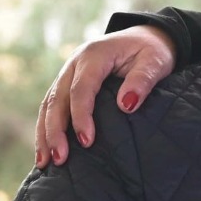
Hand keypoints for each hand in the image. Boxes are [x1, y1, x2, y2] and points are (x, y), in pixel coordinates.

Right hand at [34, 27, 178, 165]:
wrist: (144, 38)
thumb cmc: (151, 52)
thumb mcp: (155, 62)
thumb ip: (142, 80)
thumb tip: (126, 105)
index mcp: (94, 55)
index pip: (81, 88)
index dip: (81, 115)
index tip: (87, 141)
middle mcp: (74, 63)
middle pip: (57, 98)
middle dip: (56, 130)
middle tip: (60, 159)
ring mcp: (67, 73)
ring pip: (49, 104)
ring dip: (45, 133)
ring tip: (45, 162)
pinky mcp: (67, 84)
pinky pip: (51, 106)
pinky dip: (46, 128)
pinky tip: (45, 151)